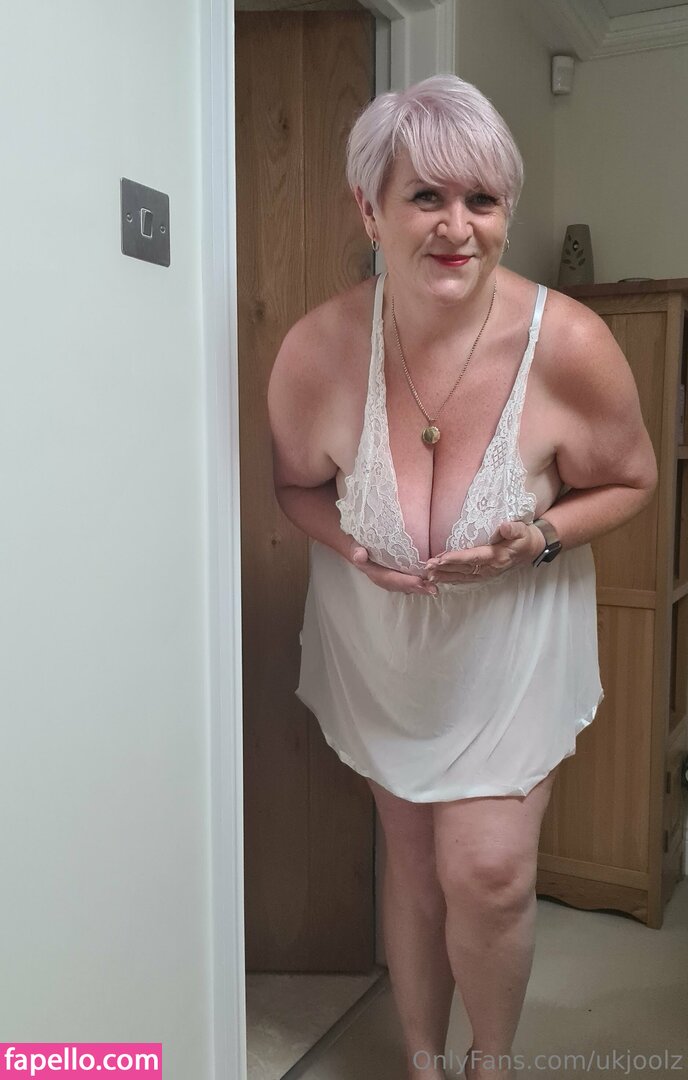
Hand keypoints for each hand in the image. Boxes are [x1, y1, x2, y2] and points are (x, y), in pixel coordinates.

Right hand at [347, 539, 438, 596]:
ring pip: (409, 586)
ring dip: (422, 588)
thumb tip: (359, 554)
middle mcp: (387, 581)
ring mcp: (394, 580)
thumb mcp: (355, 548)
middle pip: (404, 586)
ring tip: (436, 588)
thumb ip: (357, 553)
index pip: (393, 580)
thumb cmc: (359, 548)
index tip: (419, 582)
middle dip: (419, 588)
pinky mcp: (400, 577)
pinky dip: (422, 583)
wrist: (358, 550)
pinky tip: (434, 581)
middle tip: (434, 589)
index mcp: (377, 575)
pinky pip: (411, 582)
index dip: (406, 582)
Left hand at [424, 520, 544, 583]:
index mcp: (497, 556)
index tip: (441, 558)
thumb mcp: (522, 530)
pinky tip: (440, 579)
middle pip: (463, 569)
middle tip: (427, 567)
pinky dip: (452, 579)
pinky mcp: (484, 574)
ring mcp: (486, 573)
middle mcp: (489, 568)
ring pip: (462, 576)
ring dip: (445, 575)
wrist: (532, 549)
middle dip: (444, 568)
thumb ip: (513, 529)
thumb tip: (504, 526)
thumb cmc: (525, 537)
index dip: (457, 558)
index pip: (473, 557)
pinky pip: (466, 579)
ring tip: (428, 575)